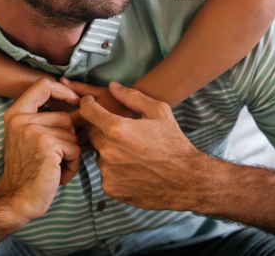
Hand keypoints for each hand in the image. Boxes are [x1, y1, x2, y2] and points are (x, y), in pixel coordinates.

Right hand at [0, 79, 81, 223]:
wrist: (17, 200)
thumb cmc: (27, 171)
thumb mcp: (27, 138)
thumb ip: (44, 119)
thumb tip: (79, 103)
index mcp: (15, 114)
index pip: (42, 85)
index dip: (63, 91)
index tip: (74, 102)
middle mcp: (21, 119)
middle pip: (65, 116)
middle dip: (68, 138)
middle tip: (55, 158)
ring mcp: (33, 131)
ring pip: (72, 133)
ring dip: (70, 153)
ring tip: (55, 167)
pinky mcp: (47, 145)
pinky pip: (74, 148)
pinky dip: (72, 164)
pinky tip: (58, 175)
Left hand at [79, 82, 207, 210]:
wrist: (186, 180)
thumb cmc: (173, 143)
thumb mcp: (158, 112)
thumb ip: (132, 97)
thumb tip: (112, 86)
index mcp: (117, 129)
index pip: (87, 111)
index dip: (88, 104)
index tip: (91, 104)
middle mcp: (108, 151)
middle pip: (93, 133)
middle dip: (103, 129)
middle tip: (123, 132)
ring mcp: (108, 171)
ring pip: (99, 154)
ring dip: (109, 151)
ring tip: (132, 153)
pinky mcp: (110, 188)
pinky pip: (105, 172)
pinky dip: (114, 169)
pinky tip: (133, 168)